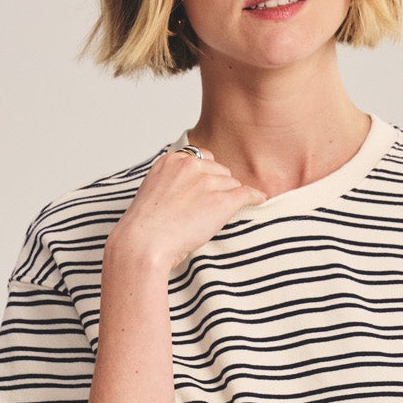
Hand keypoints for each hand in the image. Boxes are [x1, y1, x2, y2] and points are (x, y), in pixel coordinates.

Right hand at [108, 144, 267, 272]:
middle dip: (217, 188)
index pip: (202, 158)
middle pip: (219, 171)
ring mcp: (206, 182)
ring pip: (231, 185)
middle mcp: (190, 165)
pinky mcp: (221, 200)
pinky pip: (246, 194)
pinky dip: (254, 197)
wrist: (143, 244)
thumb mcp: (155, 192)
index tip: (202, 191)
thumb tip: (193, 191)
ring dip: (227, 199)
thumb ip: (174, 182)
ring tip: (210, 219)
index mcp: (171, 160)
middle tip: (204, 210)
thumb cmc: (145, 228)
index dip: (205, 176)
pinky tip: (259, 200)